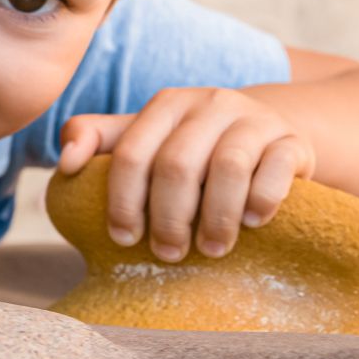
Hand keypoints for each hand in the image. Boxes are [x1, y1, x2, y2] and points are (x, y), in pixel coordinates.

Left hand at [56, 87, 314, 262]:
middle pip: (177, 164)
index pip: (132, 153)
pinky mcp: (292, 141)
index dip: (122, 200)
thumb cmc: (194, 148)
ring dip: (215, 218)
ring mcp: (254, 119)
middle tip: (167, 255)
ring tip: (210, 251)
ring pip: (227, 167)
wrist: (270, 134)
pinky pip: (276, 170)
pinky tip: (251, 223)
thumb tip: (66, 162)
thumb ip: (97, 140)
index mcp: (167, 103)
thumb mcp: (145, 137)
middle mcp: (210, 103)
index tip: (123, 239)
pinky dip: (261, 201)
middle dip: (168, 217)